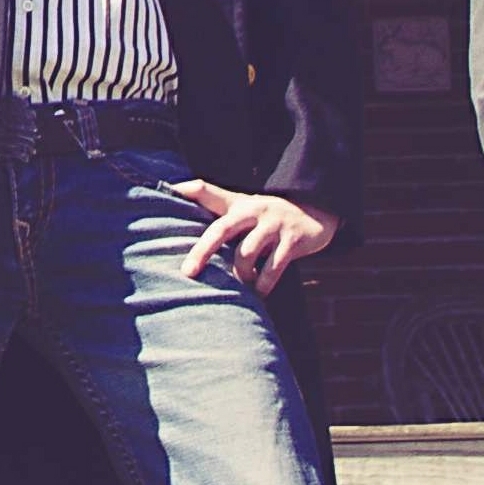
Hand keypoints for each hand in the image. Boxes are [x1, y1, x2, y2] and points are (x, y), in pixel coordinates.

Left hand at [169, 181, 337, 294]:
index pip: (207, 192)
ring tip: (240, 286)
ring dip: (240, 274)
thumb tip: (180, 195)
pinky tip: (258, 294)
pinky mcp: (293, 241)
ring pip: (247, 253)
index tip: (167, 192)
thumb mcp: (242, 205)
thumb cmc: (266, 215)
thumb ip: (213, 201)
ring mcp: (274, 224)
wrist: (316, 213)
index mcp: (238, 204)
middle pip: (221, 229)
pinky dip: (263, 284)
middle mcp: (254, 210)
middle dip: (202, 251)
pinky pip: (273, 268)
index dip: (187, 190)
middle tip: (188, 272)